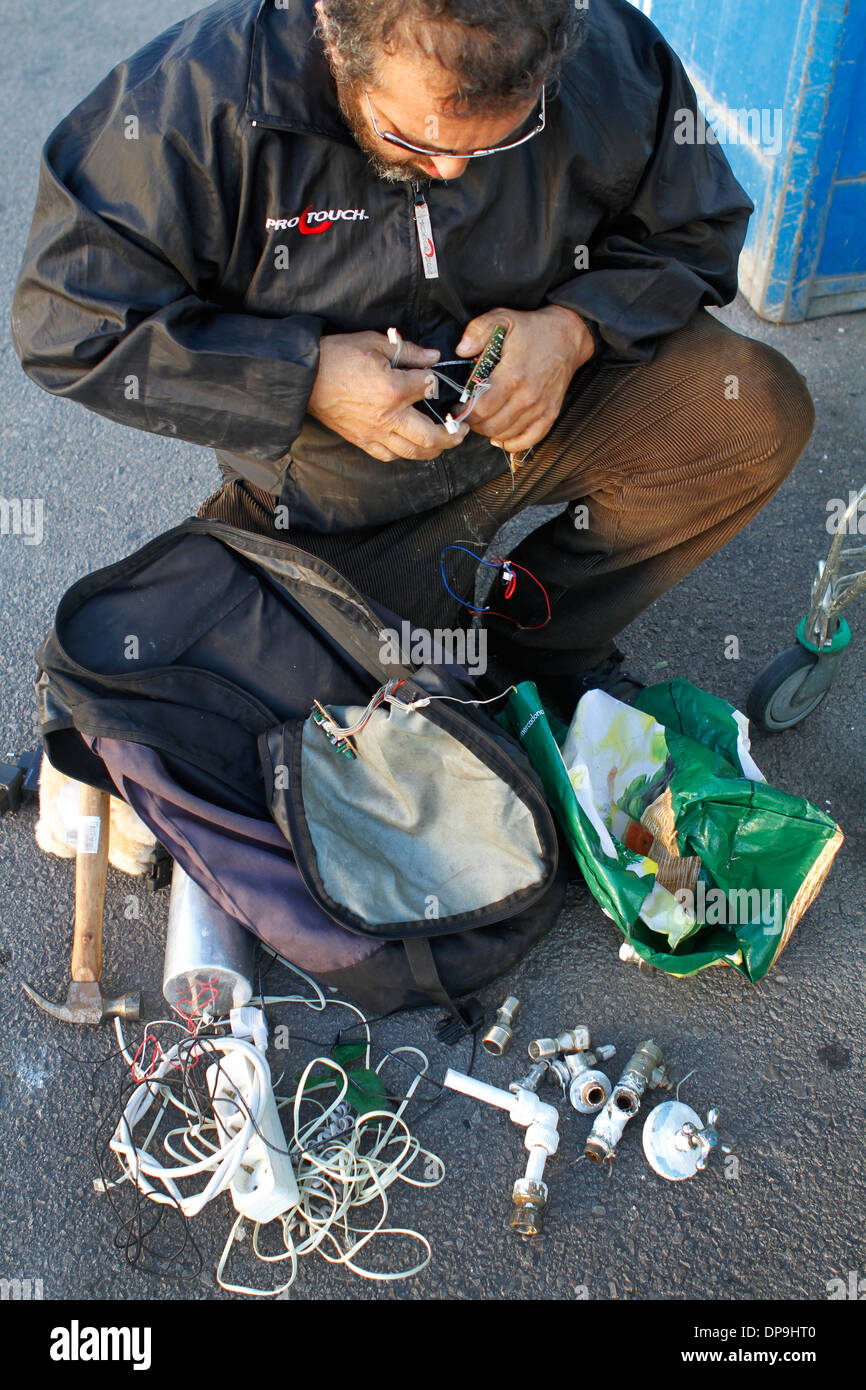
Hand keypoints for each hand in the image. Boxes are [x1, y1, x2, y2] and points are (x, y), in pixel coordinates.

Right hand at [307, 331, 468, 460]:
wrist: (305, 377)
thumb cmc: (337, 355)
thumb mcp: (375, 343)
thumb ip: (409, 352)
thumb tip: (434, 357)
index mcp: (393, 389)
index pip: (429, 389)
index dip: (435, 382)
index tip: (435, 380)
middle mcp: (388, 417)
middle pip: (431, 437)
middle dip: (453, 436)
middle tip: (462, 429)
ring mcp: (375, 433)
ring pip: (414, 452)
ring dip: (434, 450)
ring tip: (444, 441)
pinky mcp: (362, 441)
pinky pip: (390, 455)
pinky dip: (406, 453)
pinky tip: (412, 445)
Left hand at [456, 305, 594, 451]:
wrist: (568, 336)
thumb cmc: (533, 329)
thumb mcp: (502, 318)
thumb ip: (478, 331)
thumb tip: (461, 350)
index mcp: (513, 375)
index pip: (481, 408)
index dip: (465, 411)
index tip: (458, 407)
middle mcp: (527, 396)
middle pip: (491, 425)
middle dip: (474, 422)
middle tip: (469, 413)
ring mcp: (540, 408)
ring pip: (506, 434)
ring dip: (490, 431)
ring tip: (484, 419)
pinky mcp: (550, 414)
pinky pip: (528, 440)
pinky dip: (512, 443)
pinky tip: (501, 436)